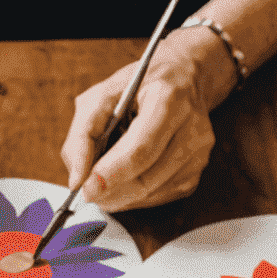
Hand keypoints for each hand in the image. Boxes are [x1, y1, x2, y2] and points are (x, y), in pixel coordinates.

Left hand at [61, 30, 230, 211]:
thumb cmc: (138, 87)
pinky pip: (159, 198)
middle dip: (111, 190)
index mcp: (168, 98)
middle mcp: (192, 126)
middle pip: (146, 178)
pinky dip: (136, 196)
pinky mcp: (197, 172)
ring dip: (120, 196)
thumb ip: (83, 135)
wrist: (181, 79)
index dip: (111, 172)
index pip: (140, 149)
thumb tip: (77, 180)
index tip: (87, 188)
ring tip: (105, 181)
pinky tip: (128, 179)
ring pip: (151, 193)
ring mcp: (199, 153)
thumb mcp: (101, 96)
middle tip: (88, 190)